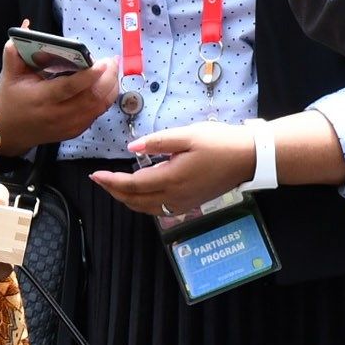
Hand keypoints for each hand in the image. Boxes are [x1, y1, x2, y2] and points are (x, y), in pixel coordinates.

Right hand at [0, 42, 121, 150]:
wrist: (10, 130)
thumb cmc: (12, 96)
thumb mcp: (10, 73)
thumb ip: (15, 49)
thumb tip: (28, 26)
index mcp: (40, 99)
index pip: (69, 88)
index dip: (89, 76)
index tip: (102, 62)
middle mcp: (56, 114)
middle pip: (91, 98)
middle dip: (108, 77)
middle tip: (112, 60)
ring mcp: (68, 125)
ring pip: (99, 106)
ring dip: (111, 86)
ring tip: (113, 69)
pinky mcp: (76, 130)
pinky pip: (98, 113)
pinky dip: (106, 97)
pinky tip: (107, 83)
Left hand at [93, 124, 260, 220]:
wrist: (249, 158)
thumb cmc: (221, 142)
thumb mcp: (189, 135)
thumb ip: (158, 141)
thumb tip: (132, 148)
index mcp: (171, 179)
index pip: (132, 185)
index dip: (111, 181)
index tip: (95, 174)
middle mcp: (175, 196)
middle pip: (135, 201)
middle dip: (114, 192)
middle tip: (100, 180)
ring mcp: (183, 203)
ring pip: (145, 209)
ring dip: (127, 199)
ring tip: (115, 186)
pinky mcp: (190, 203)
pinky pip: (158, 210)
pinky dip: (142, 204)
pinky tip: (141, 192)